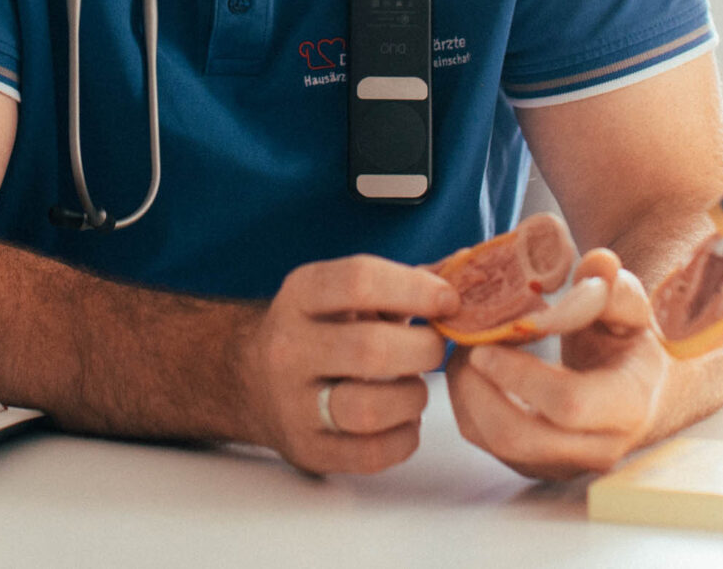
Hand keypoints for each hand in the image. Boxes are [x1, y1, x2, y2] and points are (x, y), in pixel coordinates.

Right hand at [235, 254, 458, 473]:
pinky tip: (403, 419)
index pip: (359, 281)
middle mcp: (289, 347)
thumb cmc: (322, 328)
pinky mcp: (307, 449)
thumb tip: (469, 268)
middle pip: (371, 349)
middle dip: (423, 349)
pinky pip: (371, 454)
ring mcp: (293, 403)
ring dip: (413, 397)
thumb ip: (409, 281)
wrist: (253, 379)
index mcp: (300, 295)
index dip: (415, 289)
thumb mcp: (348, 293)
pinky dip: (404, 437)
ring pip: (370, 408)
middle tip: (436, 348)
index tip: (449, 300)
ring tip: (414, 387)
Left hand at [445, 247, 671, 480]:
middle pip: (518, 435)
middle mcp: (595, 448)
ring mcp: (563, 464)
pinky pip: (485, 443)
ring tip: (468, 348)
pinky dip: (468, 404)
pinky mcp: (535, 465)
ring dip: (467, 394)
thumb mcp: (631, 312)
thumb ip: (616, 289)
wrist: (635, 389)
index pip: (567, 404)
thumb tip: (599, 264)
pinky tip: (474, 369)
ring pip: (494, 443)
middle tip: (466, 343)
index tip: (488, 344)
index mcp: (626, 405)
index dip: (520, 374)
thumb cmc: (629, 344)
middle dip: (477, 388)